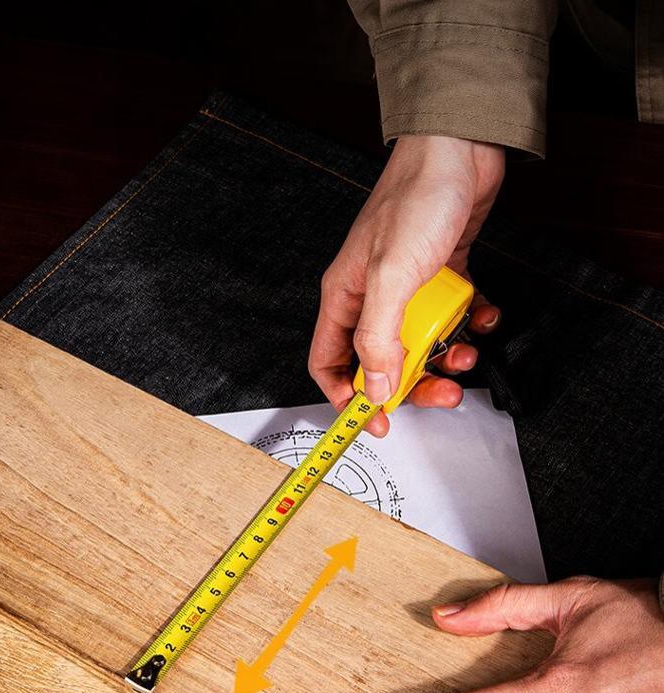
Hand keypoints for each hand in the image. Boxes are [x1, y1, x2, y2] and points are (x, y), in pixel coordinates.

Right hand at [309, 134, 504, 436]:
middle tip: (440, 390)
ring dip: (447, 356)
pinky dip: (471, 324)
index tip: (375, 421)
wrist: (460, 148)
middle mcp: (373, 297)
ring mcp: (408, 288)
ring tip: (467, 350)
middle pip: (383, 362)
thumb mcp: (391, 277)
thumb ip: (380, 338)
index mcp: (346, 297)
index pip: (330, 362)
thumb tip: (376, 389)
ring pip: (422, 343)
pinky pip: (453, 317)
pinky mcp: (442, 276)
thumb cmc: (417, 198)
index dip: (348, 398)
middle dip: (412, 383)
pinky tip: (483, 315)